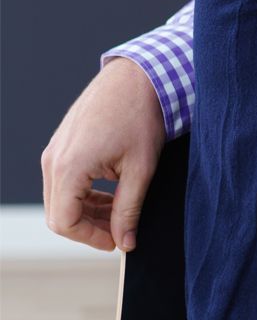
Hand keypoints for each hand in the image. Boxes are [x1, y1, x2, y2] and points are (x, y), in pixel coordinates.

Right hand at [40, 58, 166, 252]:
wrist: (137, 77)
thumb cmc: (141, 117)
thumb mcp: (141, 169)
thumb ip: (129, 209)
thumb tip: (125, 242)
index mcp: (68, 167)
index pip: (64, 222)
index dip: (90, 238)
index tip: (117, 241)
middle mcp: (53, 160)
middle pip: (58, 213)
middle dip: (88, 227)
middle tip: (121, 231)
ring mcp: (54, 151)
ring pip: (60, 198)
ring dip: (87, 211)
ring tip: (121, 212)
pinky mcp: (62, 145)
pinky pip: (64, 181)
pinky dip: (84, 194)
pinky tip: (113, 194)